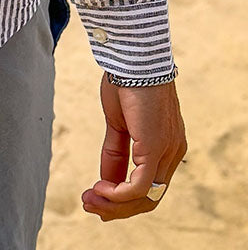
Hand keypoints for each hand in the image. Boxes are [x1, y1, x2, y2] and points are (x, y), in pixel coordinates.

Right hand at [81, 73, 186, 220]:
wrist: (132, 55)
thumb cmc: (126, 80)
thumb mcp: (118, 122)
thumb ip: (116, 151)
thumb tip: (105, 179)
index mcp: (167, 146)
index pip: (150, 186)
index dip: (122, 198)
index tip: (96, 196)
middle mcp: (173, 153)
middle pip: (148, 198)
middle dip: (116, 207)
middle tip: (88, 204)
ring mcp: (167, 152)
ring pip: (145, 198)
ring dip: (114, 205)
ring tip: (89, 200)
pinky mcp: (155, 148)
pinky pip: (139, 186)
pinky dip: (117, 194)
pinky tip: (99, 188)